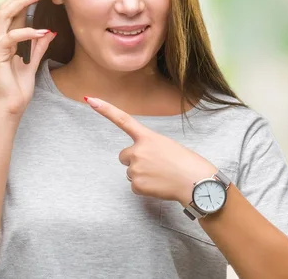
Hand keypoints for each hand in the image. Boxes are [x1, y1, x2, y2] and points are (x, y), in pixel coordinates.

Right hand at [0, 0, 56, 115]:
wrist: (9, 107)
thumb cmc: (18, 87)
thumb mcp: (33, 63)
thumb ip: (38, 46)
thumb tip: (50, 31)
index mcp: (7, 38)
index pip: (14, 10)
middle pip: (7, 6)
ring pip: (4, 15)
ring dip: (22, 2)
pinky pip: (12, 37)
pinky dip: (28, 32)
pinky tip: (43, 31)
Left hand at [85, 96, 217, 205]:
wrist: (196, 183)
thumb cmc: (188, 164)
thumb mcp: (168, 146)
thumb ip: (150, 148)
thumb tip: (140, 161)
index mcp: (148, 137)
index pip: (123, 120)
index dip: (106, 110)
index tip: (90, 100)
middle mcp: (138, 151)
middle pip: (124, 156)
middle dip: (135, 161)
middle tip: (155, 166)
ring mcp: (136, 168)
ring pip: (130, 172)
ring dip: (142, 174)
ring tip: (161, 176)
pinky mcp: (137, 184)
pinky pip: (135, 186)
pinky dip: (145, 187)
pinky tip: (159, 186)